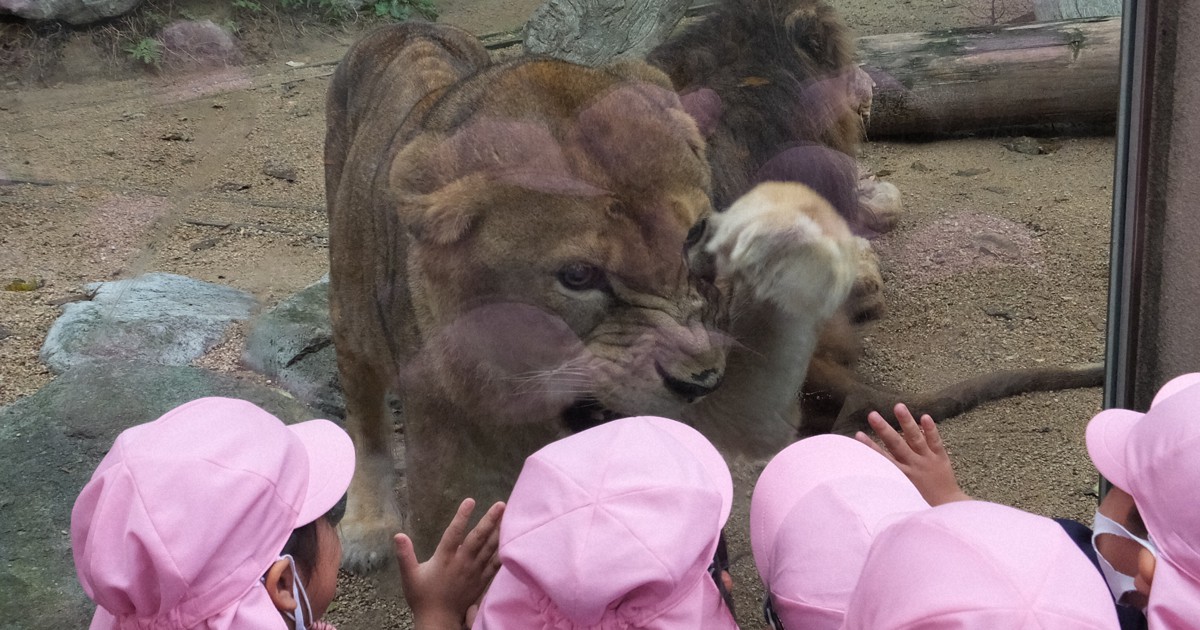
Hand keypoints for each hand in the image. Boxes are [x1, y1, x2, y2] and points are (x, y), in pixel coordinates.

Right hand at [394, 498, 505, 629]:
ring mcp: (474, 572)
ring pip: (489, 549)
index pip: (454, 533)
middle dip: (490, 520)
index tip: (470, 500)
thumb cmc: (422, 597)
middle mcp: (462, 563)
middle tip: (500, 504)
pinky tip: (510, 541)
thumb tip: (398, 535)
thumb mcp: (409, 576)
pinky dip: (502, 552)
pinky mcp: (482, 581)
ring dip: (499, 531)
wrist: (439, 620)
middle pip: (478, 538)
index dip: (462, 516)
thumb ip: (405, 555)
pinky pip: (494, 564)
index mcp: (444, 559)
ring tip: (507, 516)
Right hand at [855, 403, 970, 505]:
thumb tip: (872, 469)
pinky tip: (925, 416)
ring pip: (915, 438)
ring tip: (898, 406)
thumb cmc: (921, 501)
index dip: (870, 446)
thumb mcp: (903, 492)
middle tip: (872, 415)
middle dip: (884, 429)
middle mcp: (913, 465)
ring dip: (906, 422)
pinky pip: (936, 441)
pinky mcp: (941, 458)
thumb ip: (891, 479)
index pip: (883, 458)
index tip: (857, 434)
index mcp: (902, 475)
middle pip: (896, 444)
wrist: (948, 507)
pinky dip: (931, 429)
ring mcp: (928, 460)